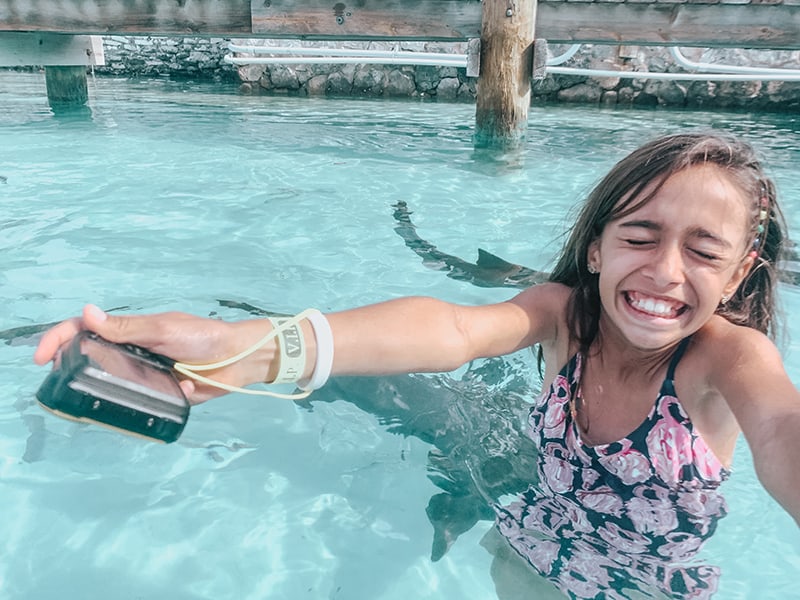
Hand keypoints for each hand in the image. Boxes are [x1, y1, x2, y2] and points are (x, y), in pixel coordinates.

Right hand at [33, 305, 275, 403]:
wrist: (239, 359)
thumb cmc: (203, 336)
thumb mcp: (164, 329)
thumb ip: (126, 328)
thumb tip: (87, 313)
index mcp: (130, 332)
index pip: (86, 331)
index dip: (59, 339)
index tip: (41, 357)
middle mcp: (133, 354)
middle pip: (93, 360)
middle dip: (77, 370)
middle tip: (69, 382)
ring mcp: (146, 376)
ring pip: (115, 386)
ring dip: (114, 391)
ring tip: (119, 394)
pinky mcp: (163, 396)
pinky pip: (146, 403)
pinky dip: (158, 399)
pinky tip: (182, 388)